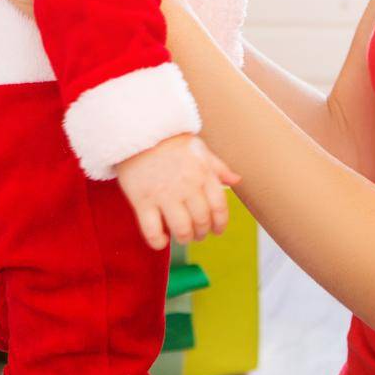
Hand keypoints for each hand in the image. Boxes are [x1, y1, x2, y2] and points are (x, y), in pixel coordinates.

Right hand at [115, 132, 241, 249]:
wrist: (137, 132)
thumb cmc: (170, 142)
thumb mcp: (199, 149)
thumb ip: (218, 168)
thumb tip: (237, 180)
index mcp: (202, 174)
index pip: (219, 207)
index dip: (220, 223)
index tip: (217, 230)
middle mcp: (186, 186)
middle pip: (202, 220)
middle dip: (202, 232)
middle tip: (198, 233)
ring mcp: (164, 195)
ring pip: (182, 229)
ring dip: (185, 238)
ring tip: (182, 237)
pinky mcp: (142, 201)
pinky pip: (152, 230)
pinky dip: (158, 242)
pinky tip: (162, 241)